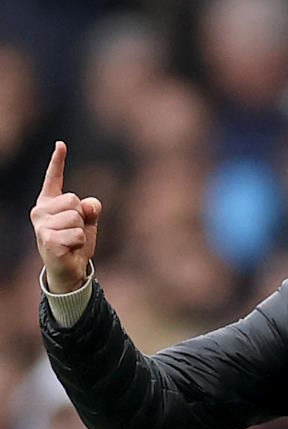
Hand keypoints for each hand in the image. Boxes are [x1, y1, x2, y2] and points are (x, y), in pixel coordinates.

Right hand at [30, 141, 101, 292]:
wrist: (69, 269)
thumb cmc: (76, 242)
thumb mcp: (87, 222)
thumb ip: (90, 209)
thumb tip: (90, 204)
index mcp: (49, 203)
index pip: (54, 179)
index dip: (57, 161)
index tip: (61, 144)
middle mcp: (40, 212)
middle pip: (74, 199)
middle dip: (82, 216)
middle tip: (74, 231)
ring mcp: (41, 226)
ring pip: (76, 217)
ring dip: (82, 231)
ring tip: (72, 241)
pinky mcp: (47, 240)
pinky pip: (78, 234)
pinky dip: (80, 243)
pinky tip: (70, 249)